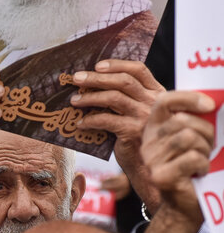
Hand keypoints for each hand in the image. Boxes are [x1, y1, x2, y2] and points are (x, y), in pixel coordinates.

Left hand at [70, 59, 165, 209]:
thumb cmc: (138, 139)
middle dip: (97, 78)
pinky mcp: (132, 132)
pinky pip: (106, 120)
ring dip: (90, 97)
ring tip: (74, 100)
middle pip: (123, 81)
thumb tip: (93, 84)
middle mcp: (154, 103)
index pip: (139, 70)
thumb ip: (126, 99)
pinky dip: (90, 120)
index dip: (117, 64)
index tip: (98, 65)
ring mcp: (144, 117)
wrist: (148, 167)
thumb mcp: (138, 115)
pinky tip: (80, 124)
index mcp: (158, 93)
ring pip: (114, 98)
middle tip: (76, 78)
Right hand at [141, 91, 215, 219]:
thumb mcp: (192, 141)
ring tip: (202, 161)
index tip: (210, 105)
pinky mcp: (160, 176)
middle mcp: (147, 143)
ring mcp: (151, 160)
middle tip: (209, 147)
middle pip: (182, 121)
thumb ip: (194, 123)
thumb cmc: (192, 170)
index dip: (188, 97)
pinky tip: (198, 173)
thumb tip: (212, 103)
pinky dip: (203, 165)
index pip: (164, 102)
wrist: (185, 206)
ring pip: (188, 138)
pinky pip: (192, 158)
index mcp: (153, 130)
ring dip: (204, 150)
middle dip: (205, 132)